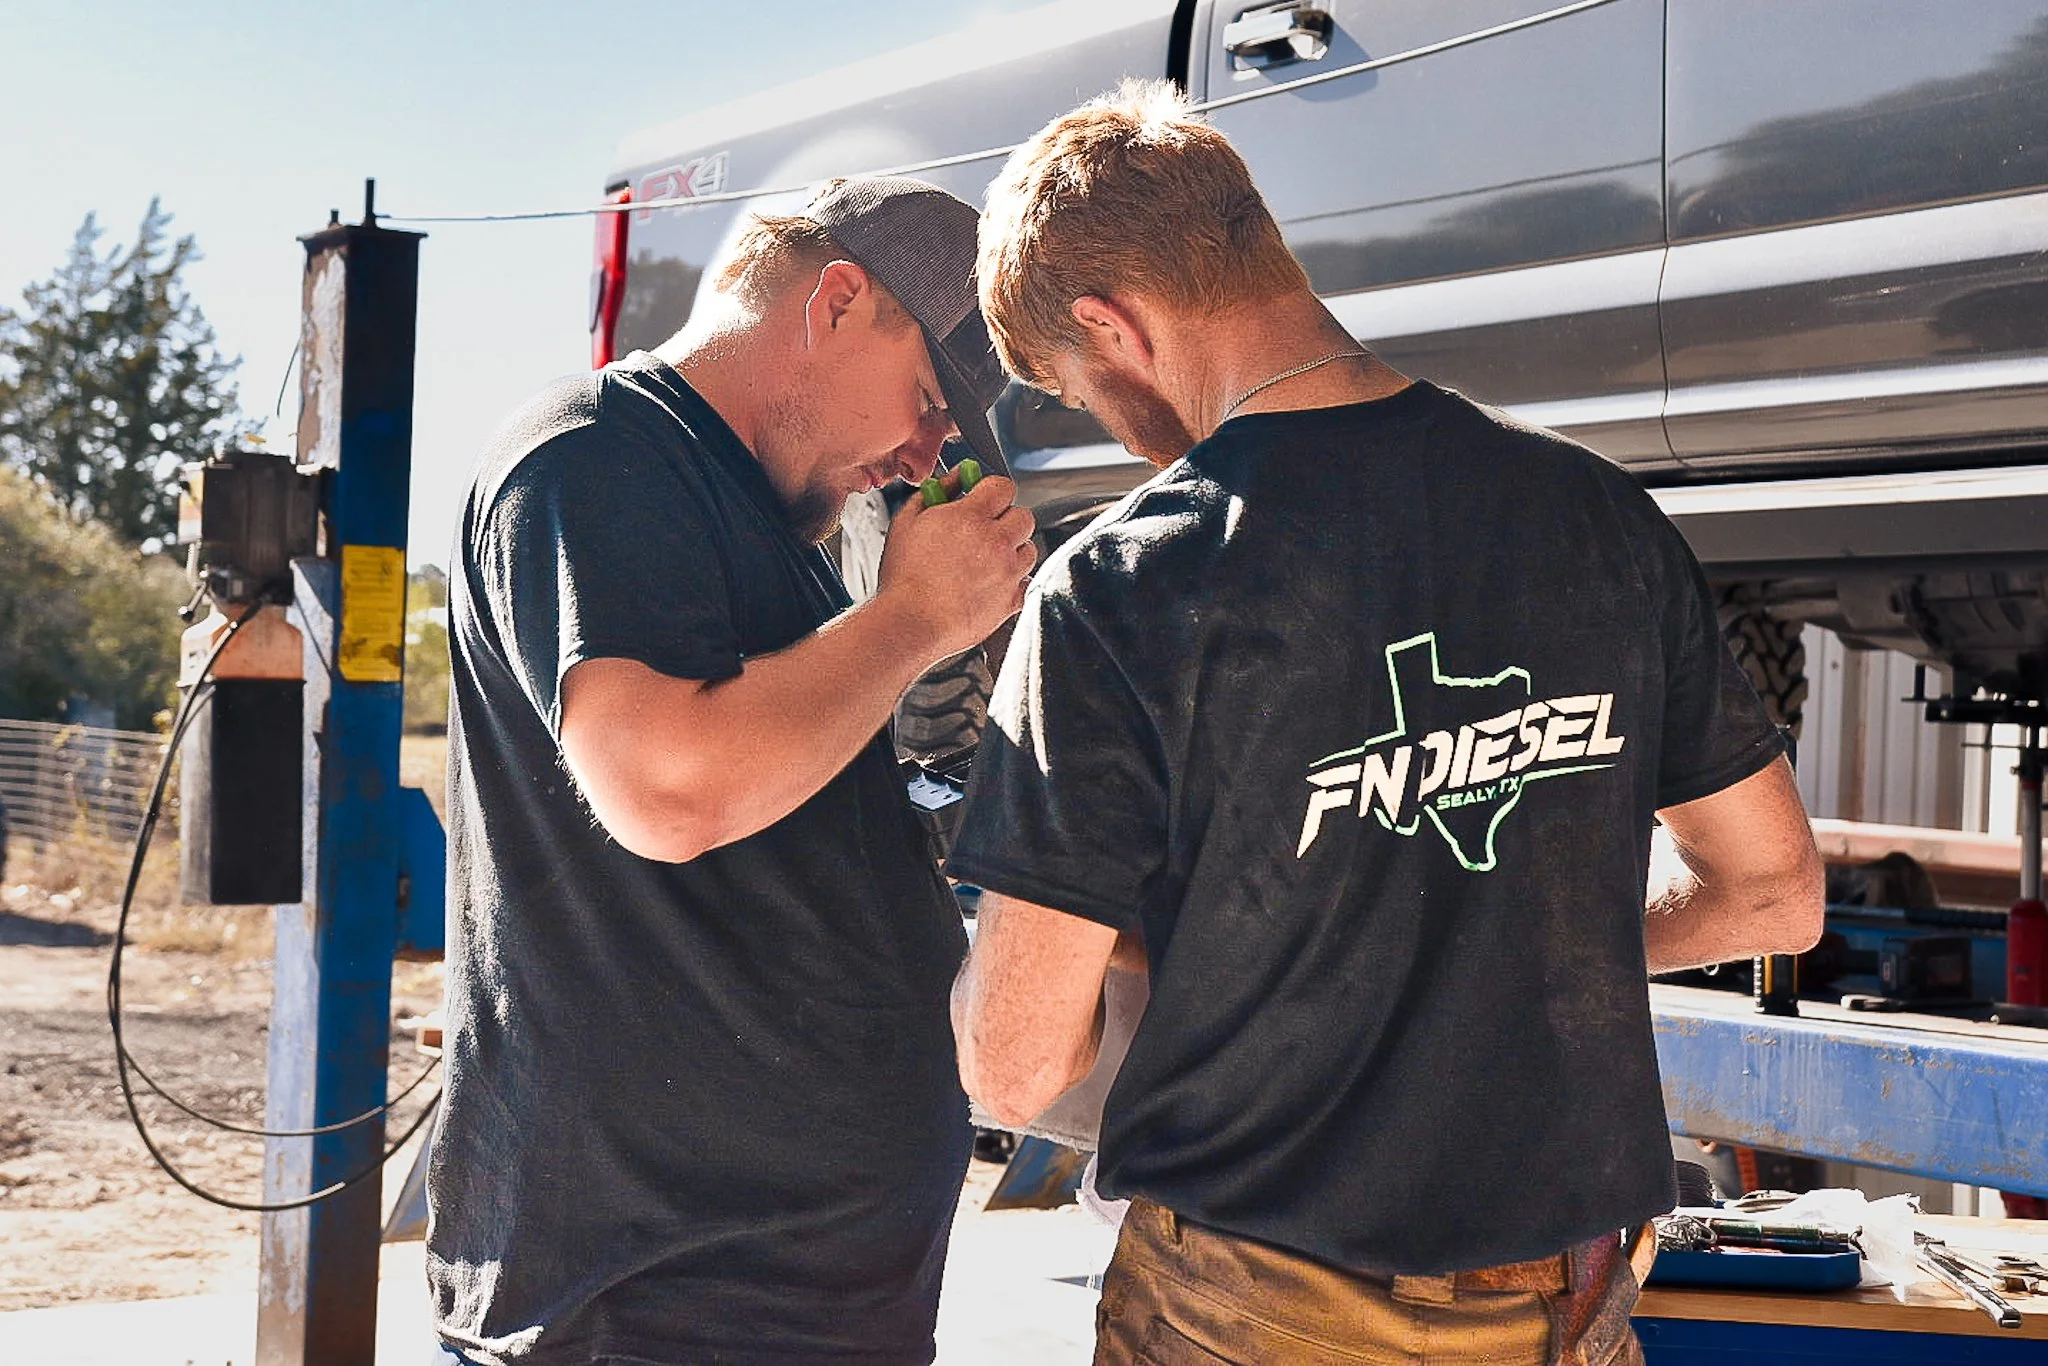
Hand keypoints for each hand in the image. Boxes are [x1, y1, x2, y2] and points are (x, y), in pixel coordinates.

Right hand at [878, 474, 1036, 662]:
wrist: (910, 623)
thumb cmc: (903, 577)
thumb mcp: (907, 522)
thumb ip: (935, 492)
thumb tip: (956, 478)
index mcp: (971, 517)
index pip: (1003, 487)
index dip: (992, 491)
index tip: (983, 498)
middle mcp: (996, 542)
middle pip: (1023, 516)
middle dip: (1006, 519)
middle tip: (985, 530)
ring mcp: (1008, 572)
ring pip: (1028, 549)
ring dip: (1012, 550)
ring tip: (984, 561)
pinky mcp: (1012, 600)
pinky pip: (1025, 581)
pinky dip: (1012, 581)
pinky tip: (988, 584)